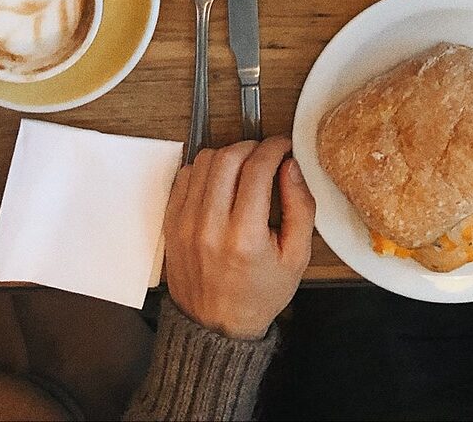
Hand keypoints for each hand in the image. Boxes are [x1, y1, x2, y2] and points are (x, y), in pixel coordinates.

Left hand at [163, 137, 314, 339]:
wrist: (216, 326)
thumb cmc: (259, 294)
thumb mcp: (297, 257)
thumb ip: (301, 207)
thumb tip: (291, 165)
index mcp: (245, 237)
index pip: (257, 168)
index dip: (275, 147)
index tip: (284, 146)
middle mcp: (210, 227)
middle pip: (228, 157)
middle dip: (252, 146)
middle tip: (266, 155)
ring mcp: (185, 224)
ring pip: (203, 162)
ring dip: (228, 155)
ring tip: (244, 167)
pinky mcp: (171, 224)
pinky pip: (183, 177)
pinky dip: (204, 170)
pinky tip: (220, 181)